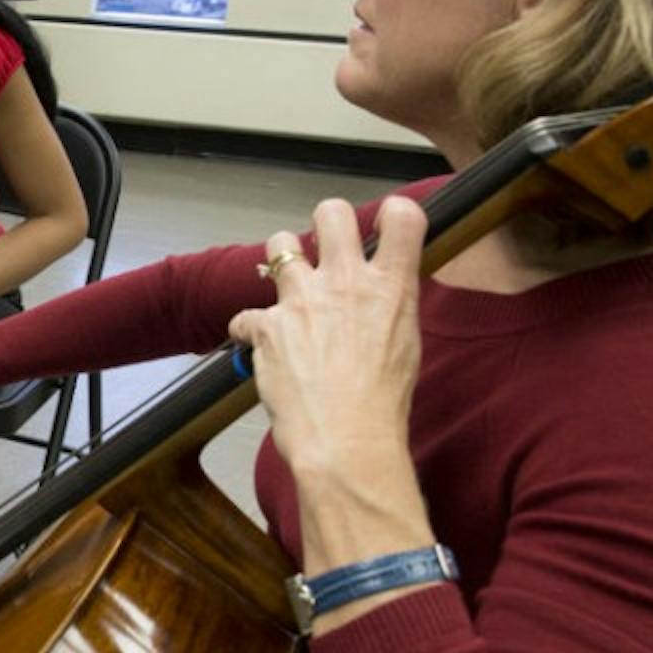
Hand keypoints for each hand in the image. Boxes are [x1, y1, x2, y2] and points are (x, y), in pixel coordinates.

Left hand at [226, 196, 426, 480]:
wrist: (346, 439)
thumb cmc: (382, 402)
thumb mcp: (405, 344)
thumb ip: (389, 306)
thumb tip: (379, 295)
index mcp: (390, 287)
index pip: (404, 218)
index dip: (394, 213)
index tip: (384, 225)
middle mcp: (346, 281)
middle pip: (331, 213)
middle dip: (326, 221)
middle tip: (324, 245)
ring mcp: (302, 300)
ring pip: (279, 243)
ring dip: (280, 260)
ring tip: (287, 287)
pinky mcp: (267, 325)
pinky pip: (247, 315)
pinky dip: (250, 329)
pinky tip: (260, 346)